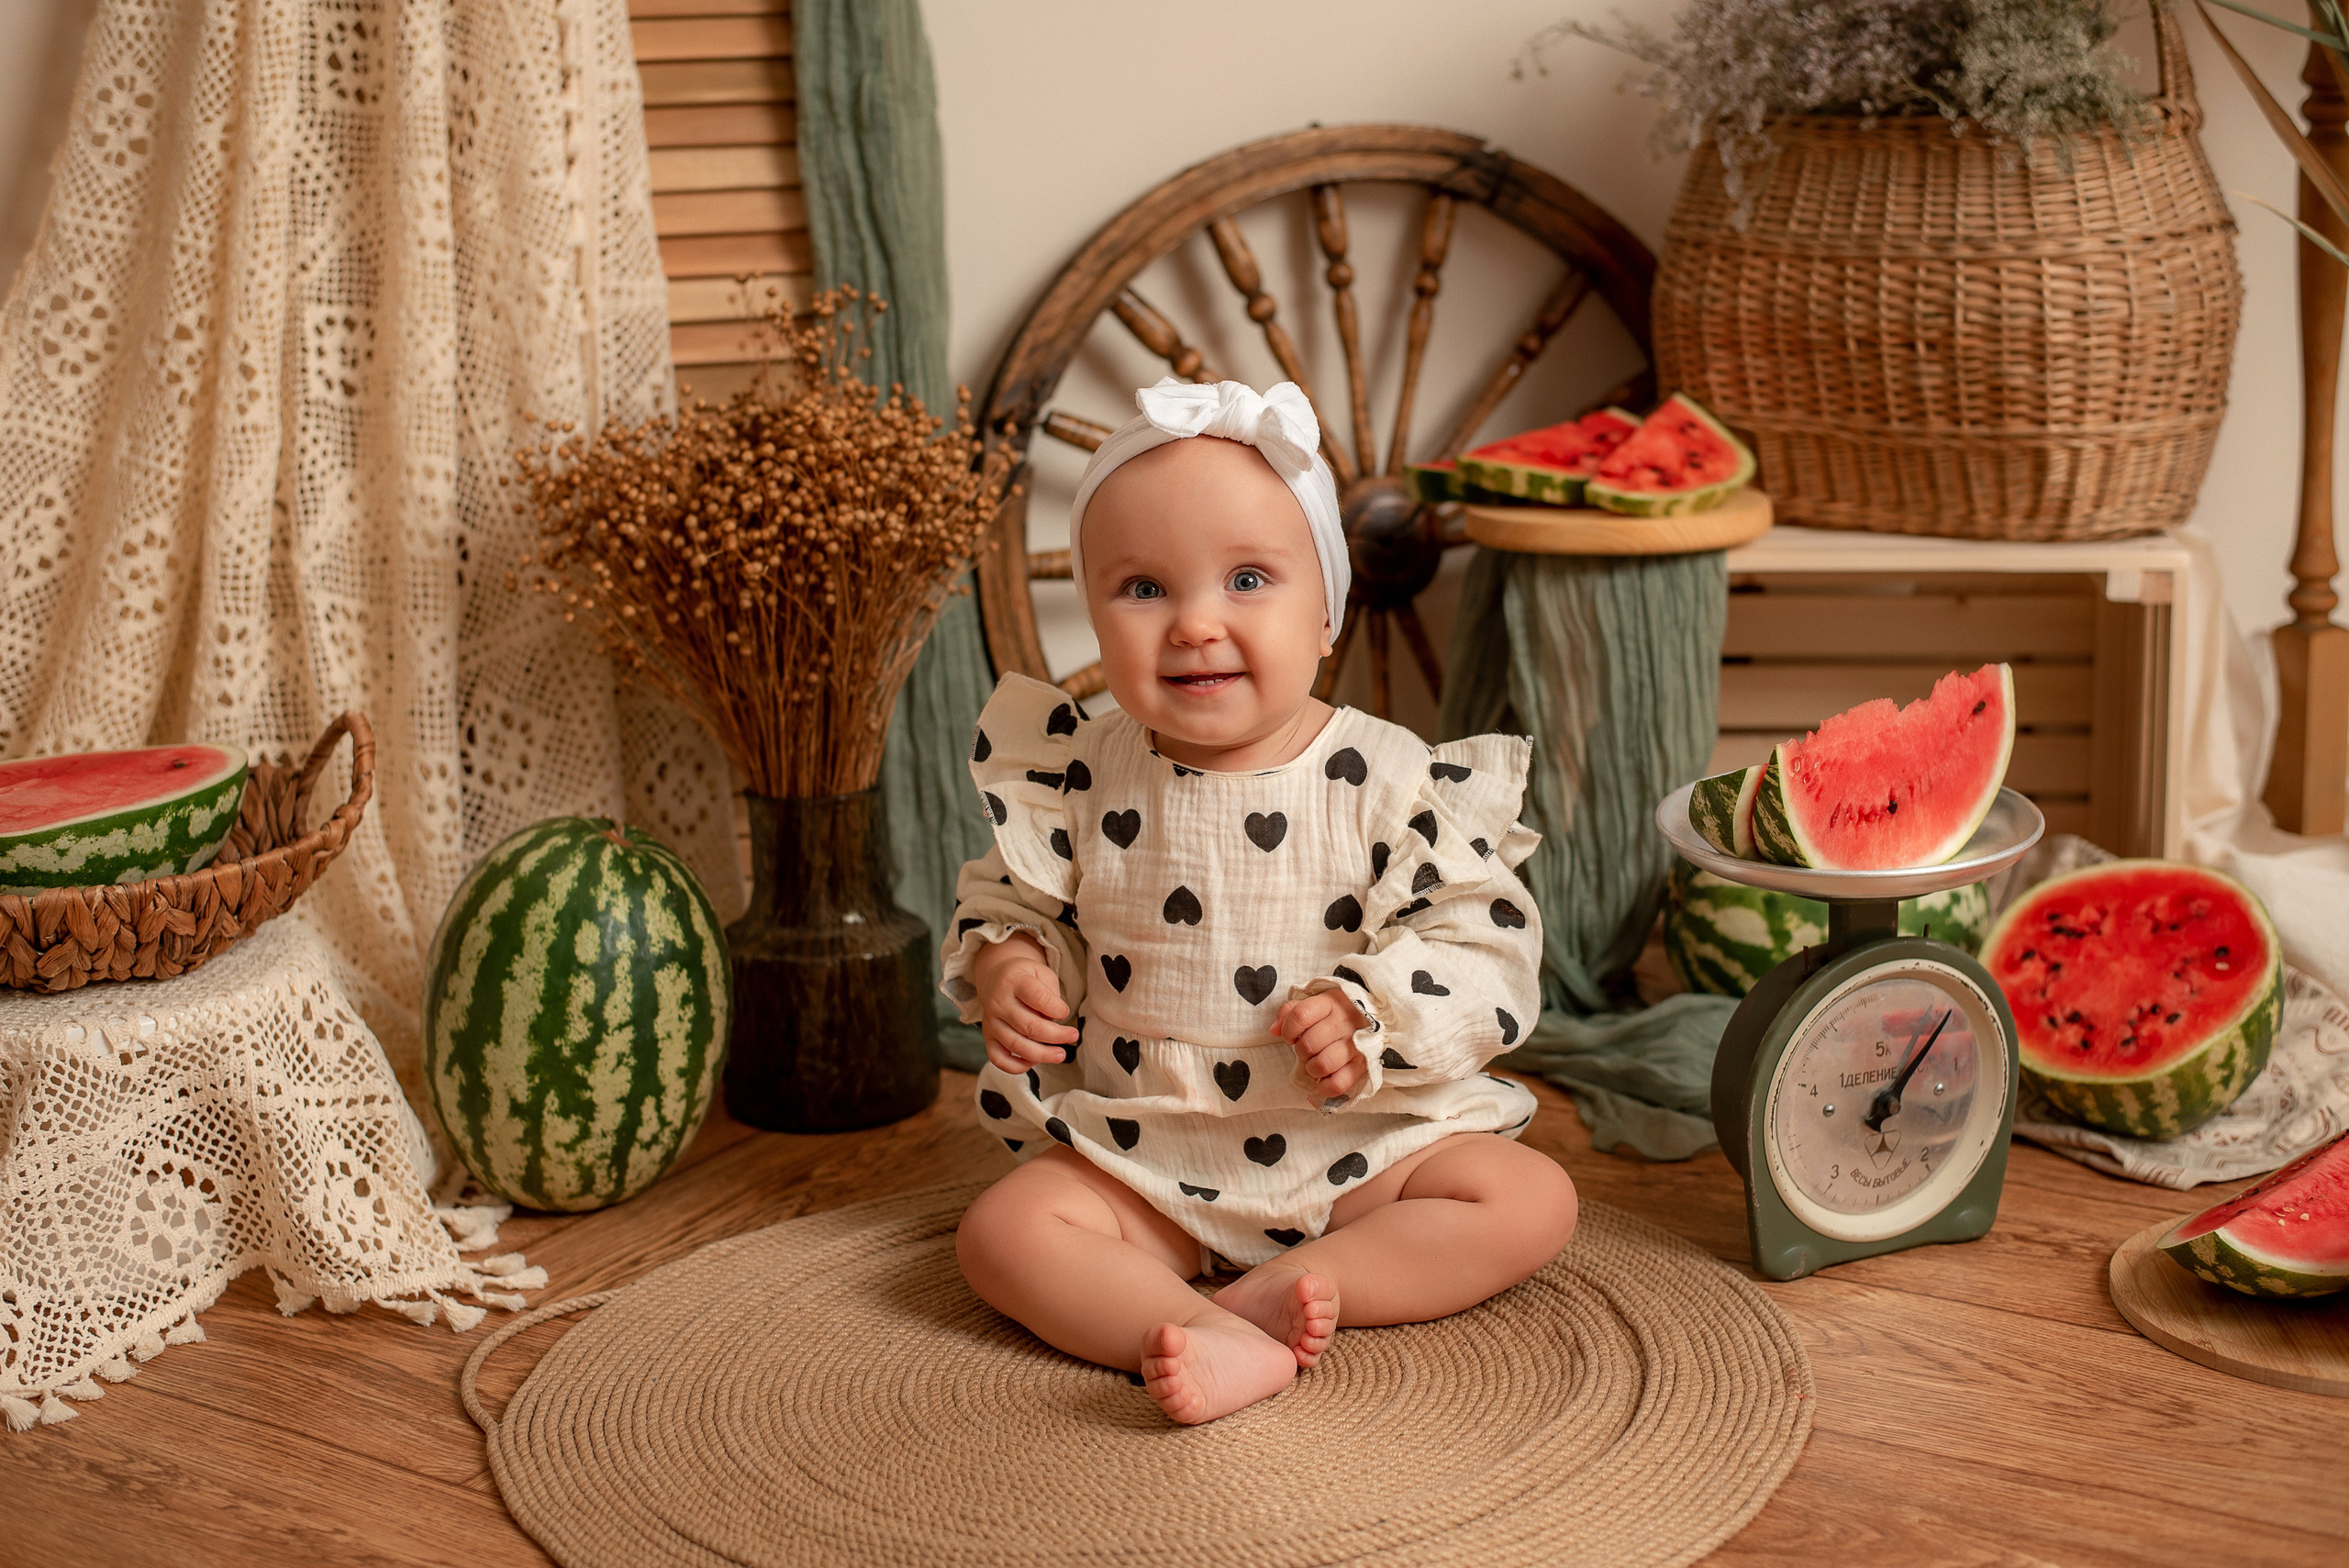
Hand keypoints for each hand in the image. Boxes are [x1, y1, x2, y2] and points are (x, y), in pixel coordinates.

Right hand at [970, 934, 1078, 1073]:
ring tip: (1060, 1054)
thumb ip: (1051, 995)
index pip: (1039, 998)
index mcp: (1015, 982)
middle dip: (1056, 1035)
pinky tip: (1033, 1062)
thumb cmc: (1025, 978)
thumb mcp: (1042, 973)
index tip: (1066, 1012)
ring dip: (1042, 1054)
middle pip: (1030, 1026)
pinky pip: (998, 1059)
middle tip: (1073, 1036)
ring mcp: (991, 1022)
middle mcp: (999, 1002)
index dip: (1058, 1009)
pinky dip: (1016, 1066)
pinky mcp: (988, 1037)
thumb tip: (1054, 1023)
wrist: (996, 977)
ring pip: (1016, 1045)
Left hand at [1275, 989, 1368, 1100]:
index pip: (1300, 1015)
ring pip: (1324, 1064)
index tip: (1291, 1036)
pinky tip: (1322, 1081)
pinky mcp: (1362, 1064)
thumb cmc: (1335, 1013)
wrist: (1372, 1017)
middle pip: (1309, 1043)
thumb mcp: (1315, 1004)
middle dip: (1301, 1051)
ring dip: (1312, 1069)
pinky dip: (1325, 1087)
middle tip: (1307, 1050)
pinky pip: (1339, 1083)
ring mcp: (1356, 1044)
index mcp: (1331, 1003)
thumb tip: (1273, 1030)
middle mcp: (1344, 1022)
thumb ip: (1290, 1012)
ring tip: (1315, 1065)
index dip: (1289, 1029)